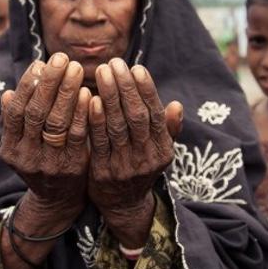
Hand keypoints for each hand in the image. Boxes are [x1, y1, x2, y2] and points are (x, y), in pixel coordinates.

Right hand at [0, 53, 90, 226]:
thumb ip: (15, 121)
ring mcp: (49, 163)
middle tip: (62, 57)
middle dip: (50, 82)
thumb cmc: (40, 159)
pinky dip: (83, 113)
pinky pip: (78, 136)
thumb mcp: (21, 144)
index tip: (40, 63)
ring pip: (58, 122)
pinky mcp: (72, 167)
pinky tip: (89, 94)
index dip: (28, 85)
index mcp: (10, 147)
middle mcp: (26, 156)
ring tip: (77, 69)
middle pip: (37, 113)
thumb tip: (8, 93)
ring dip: (68, 92)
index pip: (17, 110)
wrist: (57, 199)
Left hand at [87, 58, 181, 246]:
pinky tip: (90, 99)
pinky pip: (99, 142)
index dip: (146, 90)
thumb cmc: (140, 166)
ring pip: (117, 126)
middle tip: (114, 63)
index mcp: (163, 149)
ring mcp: (125, 166)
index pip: (155, 114)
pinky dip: (95, 120)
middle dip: (125, 87)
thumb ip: (166, 128)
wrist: (123, 205)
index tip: (136, 68)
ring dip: (109, 96)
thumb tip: (177, 104)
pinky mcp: (103, 172)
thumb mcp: (159, 151)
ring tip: (101, 72)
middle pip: (136, 117)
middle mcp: (147, 158)